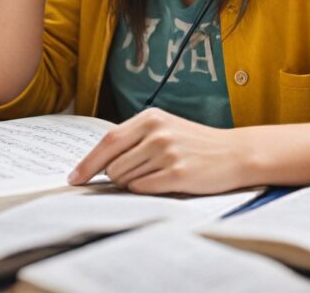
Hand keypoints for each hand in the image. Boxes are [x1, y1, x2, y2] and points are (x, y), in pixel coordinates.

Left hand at [67, 108, 245, 194]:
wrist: (235, 153)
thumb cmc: (196, 144)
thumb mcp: (164, 129)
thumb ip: (133, 140)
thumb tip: (98, 165)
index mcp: (150, 118)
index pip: (107, 142)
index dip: (87, 163)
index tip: (74, 178)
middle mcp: (157, 132)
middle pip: (112, 166)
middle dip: (116, 177)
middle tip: (139, 174)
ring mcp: (167, 153)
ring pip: (125, 180)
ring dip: (134, 184)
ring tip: (159, 174)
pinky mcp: (177, 174)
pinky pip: (143, 190)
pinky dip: (147, 191)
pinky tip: (165, 182)